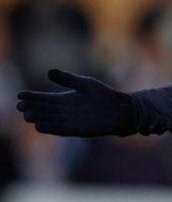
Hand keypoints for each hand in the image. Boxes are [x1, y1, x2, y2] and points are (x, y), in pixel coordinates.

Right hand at [17, 69, 136, 136]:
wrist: (120, 108)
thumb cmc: (103, 95)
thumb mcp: (84, 84)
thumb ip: (68, 79)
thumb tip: (49, 72)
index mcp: (64, 100)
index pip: (44, 99)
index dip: (32, 98)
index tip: (20, 95)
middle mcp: (64, 112)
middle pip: (44, 110)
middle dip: (32, 108)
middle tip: (20, 106)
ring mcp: (70, 121)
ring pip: (50, 120)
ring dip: (39, 118)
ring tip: (27, 115)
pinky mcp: (78, 129)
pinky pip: (61, 129)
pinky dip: (51, 127)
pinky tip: (39, 126)